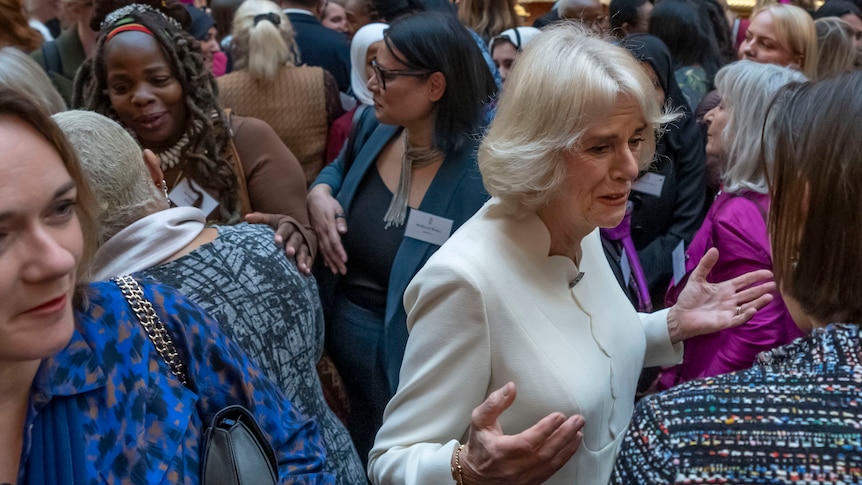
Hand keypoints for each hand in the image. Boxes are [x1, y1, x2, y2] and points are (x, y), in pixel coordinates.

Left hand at [244, 212, 312, 274]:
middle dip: (293, 246)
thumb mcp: (272, 220)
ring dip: (302, 258)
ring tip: (300, 268)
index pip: (285, 228)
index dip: (281, 234)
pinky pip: (310, 258)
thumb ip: (261, 219)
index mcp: (288, 225)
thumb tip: (247, 218)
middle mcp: (298, 233)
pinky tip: (306, 272)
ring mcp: (305, 243)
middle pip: (296, 239)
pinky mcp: (310, 252)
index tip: (277, 241)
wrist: (298, 229)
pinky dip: (308, 265)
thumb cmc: (280, 226)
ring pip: (304, 250)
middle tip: (289, 253)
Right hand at [307, 185, 347, 274]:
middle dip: (336, 261)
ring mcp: (317, 234)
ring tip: (335, 272)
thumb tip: (343, 231)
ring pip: (324, 251)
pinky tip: (327, 265)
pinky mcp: (315, 234)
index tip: (345, 260)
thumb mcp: (336, 207)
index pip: (334, 241)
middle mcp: (322, 232)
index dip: (339, 251)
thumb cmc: (327, 202)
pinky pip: (319, 248)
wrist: (314, 198)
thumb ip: (340, 219)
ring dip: (330, 262)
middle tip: (343, 272)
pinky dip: (323, 257)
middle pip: (329, 249)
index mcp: (328, 226)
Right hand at [459, 382, 583, 484]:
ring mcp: (523, 478)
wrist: (474, 475)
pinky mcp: (530, 482)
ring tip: (578, 430)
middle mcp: (513, 468)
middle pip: (544, 453)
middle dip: (564, 436)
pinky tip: (571, 445)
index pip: (527, 441)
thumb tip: (510, 388)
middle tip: (577, 421)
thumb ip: (494, 403)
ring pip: (551, 463)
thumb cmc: (479, 446)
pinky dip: (564, 457)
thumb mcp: (480, 420)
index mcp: (500, 451)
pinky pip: (551, 471)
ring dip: (567, 446)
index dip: (545, 429)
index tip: (559, 416)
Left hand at [668, 247, 775, 342]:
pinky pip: (738, 319)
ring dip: (758, 302)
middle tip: (773, 285)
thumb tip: (714, 249)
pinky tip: (753, 309)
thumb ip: (706, 264)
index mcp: (725, 289)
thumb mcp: (697, 278)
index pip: (744, 281)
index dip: (755, 277)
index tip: (768, 273)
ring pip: (748, 306)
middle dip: (761, 289)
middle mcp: (730, 300)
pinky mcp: (725, 322)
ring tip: (769, 296)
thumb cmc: (689, 298)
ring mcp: (729, 311)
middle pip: (750, 294)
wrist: (680, 316)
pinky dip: (746, 315)